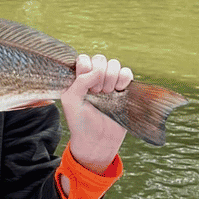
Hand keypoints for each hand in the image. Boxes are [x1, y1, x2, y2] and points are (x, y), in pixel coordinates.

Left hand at [60, 54, 132, 172]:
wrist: (98, 139)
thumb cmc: (80, 121)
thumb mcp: (71, 100)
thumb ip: (80, 81)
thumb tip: (98, 69)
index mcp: (78, 78)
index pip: (84, 59)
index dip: (86, 69)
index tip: (85, 87)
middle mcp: (94, 78)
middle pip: (100, 59)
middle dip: (99, 74)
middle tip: (96, 92)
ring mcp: (109, 82)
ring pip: (114, 64)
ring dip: (111, 77)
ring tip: (106, 93)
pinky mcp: (124, 88)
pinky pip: (127, 72)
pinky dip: (124, 78)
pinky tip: (119, 90)